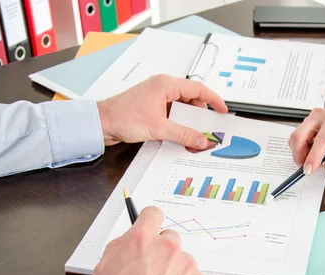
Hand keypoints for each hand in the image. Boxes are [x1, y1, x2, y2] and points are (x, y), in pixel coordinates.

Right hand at [92, 206, 206, 274]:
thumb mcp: (103, 269)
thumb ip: (120, 247)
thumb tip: (129, 240)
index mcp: (141, 240)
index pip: (152, 214)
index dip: (150, 222)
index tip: (151, 229)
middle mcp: (167, 247)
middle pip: (170, 238)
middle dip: (162, 251)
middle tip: (152, 273)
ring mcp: (186, 264)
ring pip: (181, 261)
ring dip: (173, 272)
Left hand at [97, 74, 227, 149]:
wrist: (101, 123)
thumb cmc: (123, 117)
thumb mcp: (159, 128)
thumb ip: (184, 134)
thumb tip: (202, 140)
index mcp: (166, 84)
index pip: (198, 89)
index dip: (213, 100)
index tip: (223, 111)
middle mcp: (162, 88)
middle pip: (191, 99)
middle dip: (200, 115)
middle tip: (208, 128)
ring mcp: (156, 98)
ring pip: (181, 108)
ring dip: (188, 121)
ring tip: (193, 134)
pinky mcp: (151, 108)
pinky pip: (171, 114)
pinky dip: (178, 124)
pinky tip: (180, 135)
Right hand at [289, 89, 324, 174]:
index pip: (321, 141)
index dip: (313, 157)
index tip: (308, 170)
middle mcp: (320, 115)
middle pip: (299, 137)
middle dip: (298, 156)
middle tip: (306, 167)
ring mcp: (311, 116)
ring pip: (295, 137)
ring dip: (299, 152)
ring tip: (311, 158)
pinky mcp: (306, 120)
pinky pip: (297, 136)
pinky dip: (300, 147)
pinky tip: (310, 150)